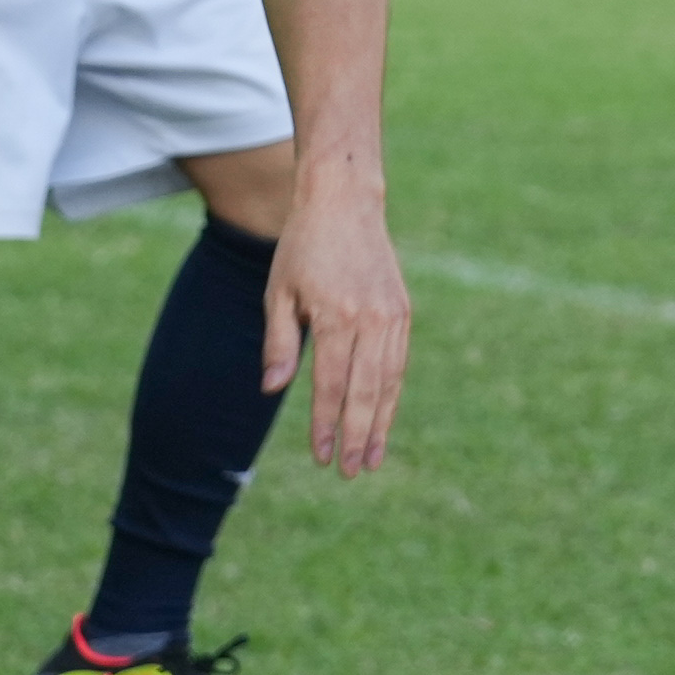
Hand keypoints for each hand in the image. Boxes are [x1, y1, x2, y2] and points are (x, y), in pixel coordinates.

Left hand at [259, 191, 409, 475]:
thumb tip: (272, 390)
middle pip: (364, 392)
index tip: (320, 456)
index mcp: (336, 316)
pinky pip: (398, 364)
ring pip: (388, 382)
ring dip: (380, 424)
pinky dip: (391, 395)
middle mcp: (370, 320)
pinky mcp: (401, 312)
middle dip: (355, 435)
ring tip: (371, 458)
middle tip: (349, 471)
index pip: (330, 384)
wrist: (345, 203)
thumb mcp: (279, 292)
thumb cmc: (302, 248)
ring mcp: (391, 316)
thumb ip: (279, 343)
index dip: (325, 424)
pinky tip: (382, 418)